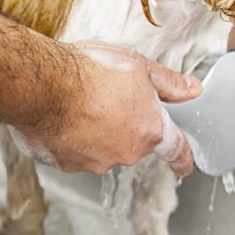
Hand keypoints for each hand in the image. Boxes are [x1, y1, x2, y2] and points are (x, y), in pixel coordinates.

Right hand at [17, 42, 198, 176]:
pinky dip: (69, 138)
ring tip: (78, 104)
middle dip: (124, 124)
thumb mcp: (139, 67)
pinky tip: (59, 115)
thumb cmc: (90, 71)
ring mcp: (95, 162)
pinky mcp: (65, 165)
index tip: (185, 167)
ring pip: (101, 148)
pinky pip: (72, 152)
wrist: (42, 85)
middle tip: (105, 98)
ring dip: (95, 132)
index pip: (175, 149)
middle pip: (133, 143)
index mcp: (150, 129)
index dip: (182, 159)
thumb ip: (168, 84)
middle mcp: (126, 152)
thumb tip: (193, 90)